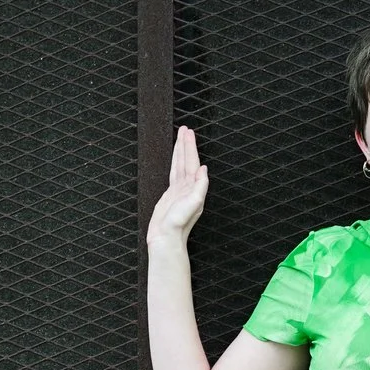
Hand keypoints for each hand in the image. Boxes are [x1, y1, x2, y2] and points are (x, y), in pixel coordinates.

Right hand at [148, 125, 209, 248]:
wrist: (166, 239)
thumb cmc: (178, 225)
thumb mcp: (193, 205)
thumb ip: (200, 187)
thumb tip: (204, 169)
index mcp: (194, 188)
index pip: (193, 162)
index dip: (190, 148)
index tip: (188, 134)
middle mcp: (188, 187)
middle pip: (187, 160)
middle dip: (186, 145)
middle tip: (185, 129)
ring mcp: (179, 190)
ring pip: (180, 165)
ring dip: (180, 151)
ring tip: (180, 137)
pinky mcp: (170, 195)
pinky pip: (174, 173)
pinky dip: (176, 163)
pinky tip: (176, 159)